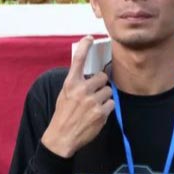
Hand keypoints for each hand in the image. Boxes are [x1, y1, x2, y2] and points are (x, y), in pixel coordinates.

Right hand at [40, 36, 114, 157]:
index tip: (90, 38)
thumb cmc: (63, 114)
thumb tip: (89, 75)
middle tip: (94, 92)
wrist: (62, 136)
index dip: (85, 46)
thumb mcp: (64, 94)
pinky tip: (97, 113)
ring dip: (104, 96)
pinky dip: (107, 108)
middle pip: (102, 77)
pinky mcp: (100, 113)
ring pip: (108, 90)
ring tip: (94, 105)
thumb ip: (76, 83)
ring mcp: (92, 101)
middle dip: (101, 84)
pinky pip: (111, 103)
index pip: (79, 59)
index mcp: (70, 83)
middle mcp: (81, 90)